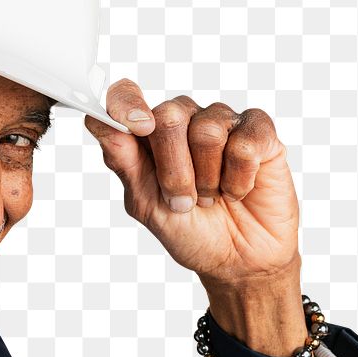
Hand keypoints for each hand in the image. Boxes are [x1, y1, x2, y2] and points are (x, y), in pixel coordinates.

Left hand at [84, 79, 300, 290]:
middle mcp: (184, 120)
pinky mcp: (258, 132)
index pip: (126, 97)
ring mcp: (223, 122)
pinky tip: (238, 190)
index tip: (137, 127)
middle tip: (184, 200)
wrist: (237, 259)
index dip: (127, 104)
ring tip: (212, 197)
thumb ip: (122, 161)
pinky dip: (239, 178)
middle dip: (174, 170)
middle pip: (169, 116)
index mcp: (148, 135)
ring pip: (208, 130)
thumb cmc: (189, 230)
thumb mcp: (145, 203)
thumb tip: (99, 122)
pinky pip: (244, 143)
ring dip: (208, 178)